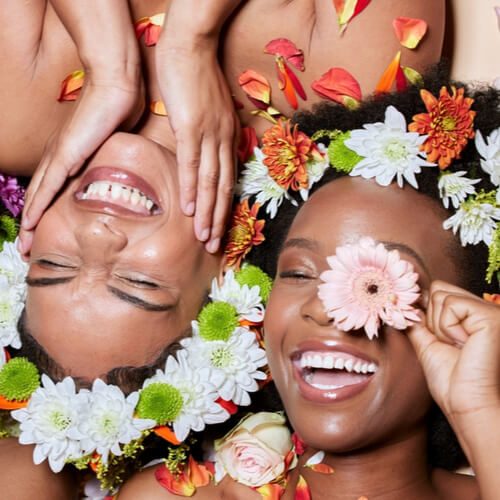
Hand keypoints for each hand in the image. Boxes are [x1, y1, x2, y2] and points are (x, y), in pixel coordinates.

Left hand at [18, 0, 142, 256]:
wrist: (116, 84)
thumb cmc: (120, 108)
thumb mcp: (115, 142)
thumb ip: (113, 158)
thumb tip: (124, 171)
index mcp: (71, 153)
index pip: (55, 188)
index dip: (47, 210)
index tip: (44, 231)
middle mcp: (60, 156)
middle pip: (40, 196)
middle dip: (32, 224)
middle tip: (27, 247)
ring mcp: (61, 155)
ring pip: (38, 196)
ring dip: (29, 222)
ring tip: (24, 244)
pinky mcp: (67, 154)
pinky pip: (48, 186)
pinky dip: (37, 206)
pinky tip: (29, 223)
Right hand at [156, 38, 238, 253]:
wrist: (191, 45)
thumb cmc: (196, 77)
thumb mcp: (208, 111)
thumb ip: (209, 134)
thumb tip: (203, 153)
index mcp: (228, 137)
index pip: (228, 179)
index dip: (224, 207)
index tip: (220, 229)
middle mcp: (223, 140)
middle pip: (223, 188)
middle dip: (219, 220)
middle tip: (215, 246)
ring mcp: (208, 134)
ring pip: (209, 182)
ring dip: (207, 213)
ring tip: (204, 239)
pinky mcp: (190, 127)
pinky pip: (191, 164)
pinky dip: (190, 189)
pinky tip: (188, 209)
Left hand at [408, 281, 499, 424]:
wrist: (464, 403)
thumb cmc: (450, 380)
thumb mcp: (427, 342)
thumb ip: (418, 319)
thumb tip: (402, 301)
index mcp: (472, 314)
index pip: (438, 291)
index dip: (428, 315)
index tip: (439, 340)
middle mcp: (484, 308)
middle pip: (438, 289)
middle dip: (433, 320)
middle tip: (450, 345)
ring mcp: (490, 310)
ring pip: (440, 295)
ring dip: (440, 326)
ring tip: (458, 346)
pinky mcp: (491, 316)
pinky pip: (450, 304)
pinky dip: (448, 327)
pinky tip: (464, 344)